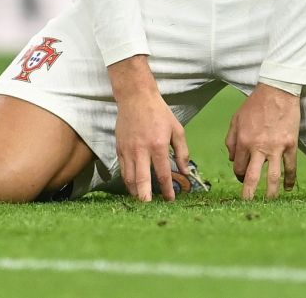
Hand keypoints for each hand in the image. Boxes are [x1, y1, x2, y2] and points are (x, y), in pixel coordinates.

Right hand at [106, 57, 189, 201]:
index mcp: (158, 145)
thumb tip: (186, 171)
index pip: (162, 174)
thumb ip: (182, 152)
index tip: (171, 199)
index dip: (167, 189)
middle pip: (141, 180)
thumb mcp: (176, 129)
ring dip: (135, 191)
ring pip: (129, 177)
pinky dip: (127, 181)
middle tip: (149, 208)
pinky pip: (123, 169)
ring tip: (142, 200)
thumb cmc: (159, 113)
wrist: (136, 97)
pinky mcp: (119, 148)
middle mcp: (141, 150)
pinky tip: (133, 186)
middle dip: (145, 197)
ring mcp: (128, 150)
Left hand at [225, 85, 300, 201]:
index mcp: (243, 141)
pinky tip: (288, 189)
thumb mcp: (236, 119)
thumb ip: (231, 141)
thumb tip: (233, 159)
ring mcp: (276, 147)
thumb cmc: (255, 104)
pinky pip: (291, 167)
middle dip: (249, 194)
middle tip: (247, 206)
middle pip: (253, 178)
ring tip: (269, 203)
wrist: (278, 90)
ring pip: (273, 177)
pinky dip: (290, 180)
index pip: (239, 167)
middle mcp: (258, 147)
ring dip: (271, 193)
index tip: (244, 176)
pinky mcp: (290, 144)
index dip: (240, 174)